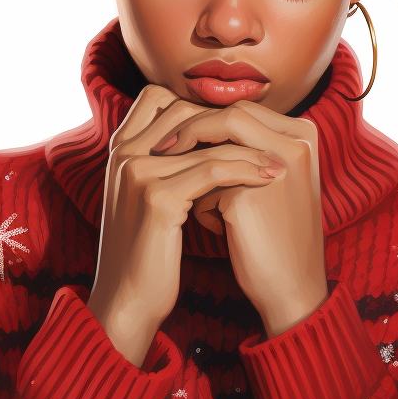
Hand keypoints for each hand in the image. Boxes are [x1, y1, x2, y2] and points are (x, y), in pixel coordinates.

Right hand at [85, 86, 284, 366]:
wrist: (126, 301)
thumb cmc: (147, 252)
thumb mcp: (150, 196)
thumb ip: (166, 163)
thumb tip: (208, 136)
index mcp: (119, 148)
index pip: (158, 96)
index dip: (197, 106)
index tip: (234, 128)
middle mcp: (123, 152)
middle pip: (184, 110)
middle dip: (228, 123)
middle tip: (264, 138)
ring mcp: (137, 172)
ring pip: (205, 141)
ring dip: (249, 148)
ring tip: (278, 163)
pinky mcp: (157, 197)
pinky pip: (212, 170)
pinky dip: (246, 171)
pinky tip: (268, 178)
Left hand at [152, 102, 327, 338]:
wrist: (291, 285)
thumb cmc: (274, 230)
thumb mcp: (267, 180)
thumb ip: (244, 149)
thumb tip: (193, 122)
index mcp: (302, 133)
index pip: (242, 109)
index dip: (205, 119)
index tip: (176, 135)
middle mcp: (297, 142)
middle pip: (230, 115)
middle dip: (191, 130)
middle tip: (162, 149)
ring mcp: (277, 165)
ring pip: (215, 145)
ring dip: (190, 162)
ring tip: (174, 182)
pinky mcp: (252, 194)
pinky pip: (209, 184)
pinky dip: (203, 205)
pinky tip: (211, 226)